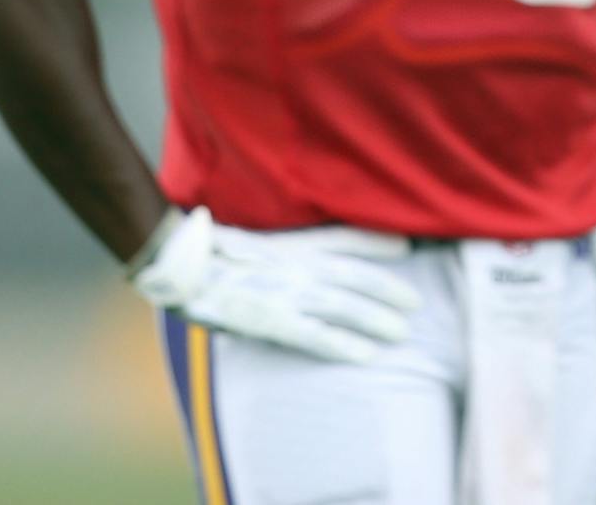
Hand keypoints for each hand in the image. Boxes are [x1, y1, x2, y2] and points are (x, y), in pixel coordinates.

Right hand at [129, 206, 422, 363]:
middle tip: (416, 303)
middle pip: (355, 276)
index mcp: (292, 244)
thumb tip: (309, 255)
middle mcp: (297, 265)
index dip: (378, 243)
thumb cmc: (210, 253)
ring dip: (375, 319)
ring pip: (344, 306)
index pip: (345, 239)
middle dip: (388, 290)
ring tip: (402, 332)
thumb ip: (282, 248)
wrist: (179, 264)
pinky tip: (366, 355)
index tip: (407, 247)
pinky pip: (315, 335)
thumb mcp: (252, 239)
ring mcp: (286, 292)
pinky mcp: (272, 320)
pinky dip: (343, 345)